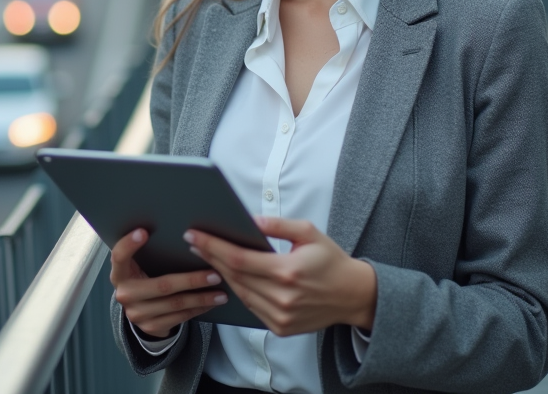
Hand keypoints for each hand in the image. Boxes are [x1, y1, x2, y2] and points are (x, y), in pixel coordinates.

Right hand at [110, 228, 229, 338]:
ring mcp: (137, 314)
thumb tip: (184, 234)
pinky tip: (212, 302)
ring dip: (202, 297)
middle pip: (162, 285)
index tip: (144, 231)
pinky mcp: (150, 327)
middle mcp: (125, 294)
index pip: (119, 256)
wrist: (141, 311)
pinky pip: (180, 317)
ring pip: (175, 304)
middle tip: (215, 273)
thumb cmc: (146, 277)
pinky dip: (198, 308)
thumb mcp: (140, 266)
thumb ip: (150, 253)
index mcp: (120, 273)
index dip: (129, 244)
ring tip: (221, 291)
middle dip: (191, 280)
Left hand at [184, 216, 376, 337]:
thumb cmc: (331, 261)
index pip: (239, 259)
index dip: (213, 247)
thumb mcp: (309, 233)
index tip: (194, 235)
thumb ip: (278, 225)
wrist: (353, 296)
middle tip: (194, 241)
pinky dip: (238, 290)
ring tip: (207, 256)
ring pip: (239, 293)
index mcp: (288, 272)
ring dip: (221, 274)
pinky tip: (229, 276)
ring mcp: (280, 317)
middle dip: (211, 257)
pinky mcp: (280, 328)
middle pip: (234, 276)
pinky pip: (251, 307)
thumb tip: (249, 220)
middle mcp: (282, 298)